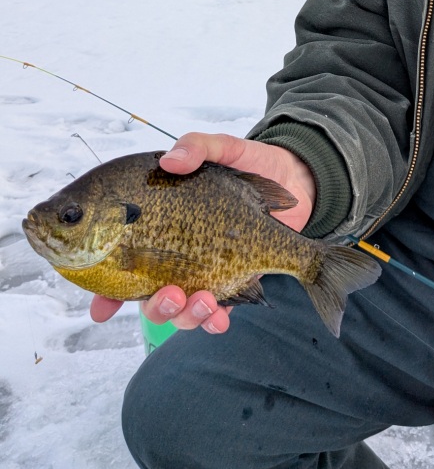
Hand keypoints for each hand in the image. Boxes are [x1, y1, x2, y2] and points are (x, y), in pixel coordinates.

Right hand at [90, 132, 316, 333]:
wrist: (298, 179)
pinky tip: (221, 318)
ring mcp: (206, 270)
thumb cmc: (253, 162)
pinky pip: (218, 313)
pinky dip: (215, 321)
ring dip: (187, 315)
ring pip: (182, 310)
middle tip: (170, 293)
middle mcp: (178, 253)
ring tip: (205, 300)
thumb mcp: (225, 148)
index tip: (101, 307)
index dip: (106, 289)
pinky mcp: (235, 280)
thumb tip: (170, 161)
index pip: (123, 259)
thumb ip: (199, 147)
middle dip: (156, 306)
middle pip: (150, 296)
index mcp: (164, 222)